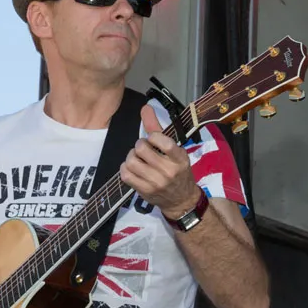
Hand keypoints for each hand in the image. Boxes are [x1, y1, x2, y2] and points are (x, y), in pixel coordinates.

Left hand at [120, 105, 201, 219]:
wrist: (181, 200)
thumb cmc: (178, 172)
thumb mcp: (175, 151)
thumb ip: (158, 130)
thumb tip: (145, 108)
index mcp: (180, 158)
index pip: (163, 142)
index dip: (152, 136)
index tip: (153, 139)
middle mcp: (169, 171)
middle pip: (141, 149)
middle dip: (139, 145)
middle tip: (143, 149)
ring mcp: (156, 183)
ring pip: (131, 161)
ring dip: (131, 156)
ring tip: (138, 158)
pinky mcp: (144, 191)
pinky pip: (126, 174)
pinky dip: (125, 168)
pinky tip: (132, 168)